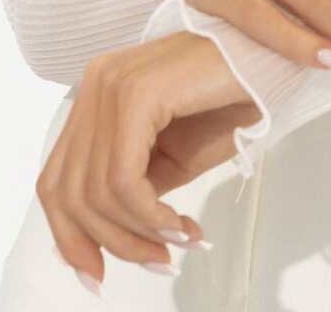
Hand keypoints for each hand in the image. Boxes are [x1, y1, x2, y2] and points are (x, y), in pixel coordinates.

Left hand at [38, 29, 254, 289]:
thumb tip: (107, 236)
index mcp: (97, 95)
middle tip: (157, 263)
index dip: (69, 237)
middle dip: (109, 242)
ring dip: (137, 233)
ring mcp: (112, 84)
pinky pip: (123, 178)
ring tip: (178, 242)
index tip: (97, 274)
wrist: (274, 55)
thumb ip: (135, 185)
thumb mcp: (175, 154)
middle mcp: (96, 84)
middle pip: (67, 192)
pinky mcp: (137, 92)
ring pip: (94, 191)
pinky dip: (147, 214)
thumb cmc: (234, 96)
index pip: (56, 180)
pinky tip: (178, 223)